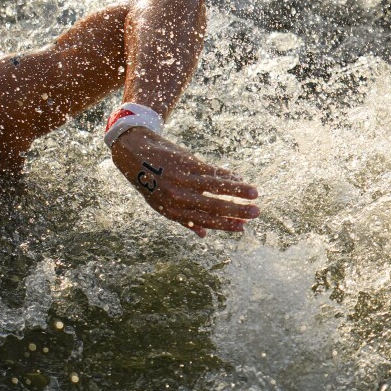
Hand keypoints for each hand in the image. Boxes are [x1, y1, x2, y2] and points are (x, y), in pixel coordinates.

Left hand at [110, 128, 258, 236]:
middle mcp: (177, 197)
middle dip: (237, 211)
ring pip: (216, 188)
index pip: (204, 221)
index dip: (225, 225)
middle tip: (256, 213)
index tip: (243, 227)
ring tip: (254, 193)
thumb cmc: (150, 181)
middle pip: (213, 206)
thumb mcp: (161, 205)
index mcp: (172, 211)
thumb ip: (183, 219)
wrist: (134, 153)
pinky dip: (226, 176)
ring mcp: (182, 179)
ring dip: (237, 191)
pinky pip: (211, 171)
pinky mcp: (185, 163)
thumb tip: (203, 236)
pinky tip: (238, 178)